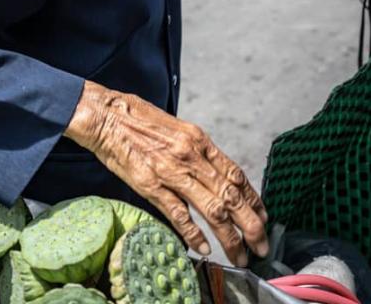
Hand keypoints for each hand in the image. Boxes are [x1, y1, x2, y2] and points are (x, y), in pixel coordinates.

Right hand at [65, 81, 268, 265]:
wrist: (107, 116)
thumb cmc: (139, 119)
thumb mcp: (177, 128)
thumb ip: (196, 151)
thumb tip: (214, 174)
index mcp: (198, 140)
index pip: (236, 174)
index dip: (254, 199)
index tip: (263, 217)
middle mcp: (190, 155)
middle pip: (231, 196)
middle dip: (251, 225)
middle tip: (261, 245)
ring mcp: (171, 171)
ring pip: (212, 209)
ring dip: (230, 237)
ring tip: (240, 255)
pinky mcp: (150, 185)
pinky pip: (179, 214)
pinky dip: (194, 234)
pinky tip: (204, 248)